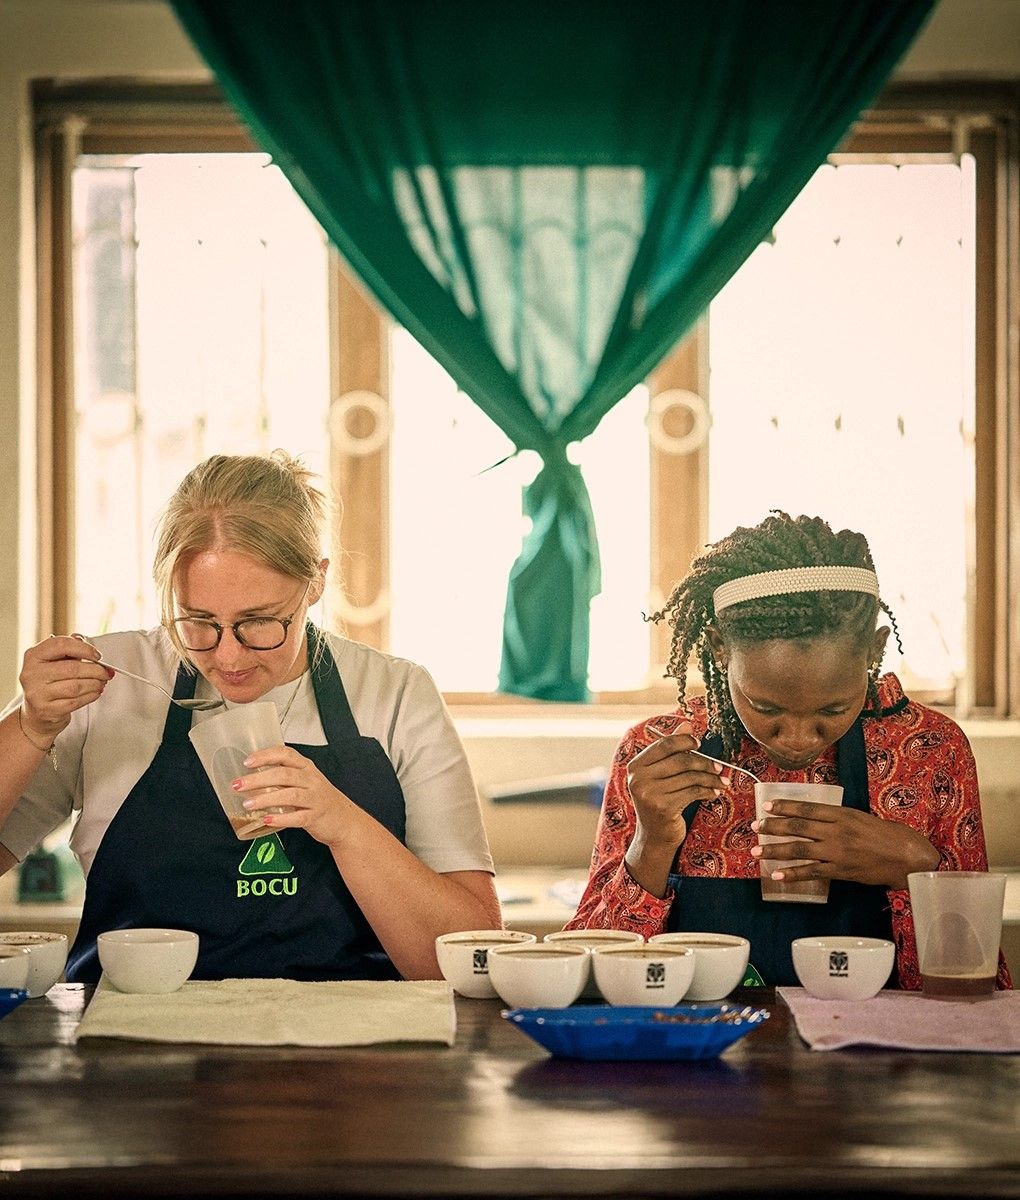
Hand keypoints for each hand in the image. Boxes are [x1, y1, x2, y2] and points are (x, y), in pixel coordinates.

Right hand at [18, 635, 112, 744]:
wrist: (36, 710)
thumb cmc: (49, 681)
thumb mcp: (55, 661)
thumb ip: (69, 649)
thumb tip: (86, 642)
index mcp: (33, 656)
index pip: (60, 645)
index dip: (84, 648)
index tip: (97, 655)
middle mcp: (31, 674)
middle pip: (72, 668)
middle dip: (95, 670)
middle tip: (106, 672)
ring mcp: (37, 693)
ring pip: (76, 686)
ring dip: (95, 684)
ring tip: (102, 682)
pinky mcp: (46, 710)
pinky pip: (75, 702)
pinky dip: (90, 696)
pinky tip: (95, 692)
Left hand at [232, 745, 353, 847]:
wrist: (345, 820)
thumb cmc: (319, 799)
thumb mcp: (304, 782)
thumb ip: (283, 778)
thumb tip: (251, 778)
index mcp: (306, 768)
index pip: (286, 754)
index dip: (266, 756)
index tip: (247, 762)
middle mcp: (312, 780)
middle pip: (283, 774)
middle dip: (258, 779)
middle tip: (238, 785)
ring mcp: (315, 798)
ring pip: (289, 795)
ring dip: (266, 799)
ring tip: (247, 803)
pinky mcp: (316, 817)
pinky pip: (298, 817)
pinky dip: (281, 818)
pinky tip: (266, 820)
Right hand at [626, 724, 724, 853]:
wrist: (655, 835)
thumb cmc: (660, 800)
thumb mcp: (661, 775)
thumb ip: (672, 750)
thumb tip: (686, 725)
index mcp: (636, 766)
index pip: (664, 745)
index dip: (684, 741)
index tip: (700, 744)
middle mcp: (639, 779)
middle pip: (680, 760)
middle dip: (704, 762)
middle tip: (720, 766)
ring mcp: (650, 794)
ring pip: (690, 777)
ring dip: (711, 778)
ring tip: (722, 781)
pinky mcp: (664, 808)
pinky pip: (693, 792)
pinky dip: (708, 791)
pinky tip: (715, 792)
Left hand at [752, 799, 939, 889]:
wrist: (906, 856)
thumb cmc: (885, 834)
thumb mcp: (859, 816)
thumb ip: (836, 817)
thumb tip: (811, 817)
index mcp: (841, 814)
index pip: (806, 808)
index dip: (785, 807)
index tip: (767, 806)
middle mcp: (836, 831)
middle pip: (798, 827)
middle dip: (773, 827)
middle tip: (754, 827)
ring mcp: (836, 852)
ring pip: (799, 849)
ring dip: (775, 851)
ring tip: (756, 852)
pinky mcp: (839, 871)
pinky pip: (811, 872)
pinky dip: (792, 874)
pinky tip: (776, 875)